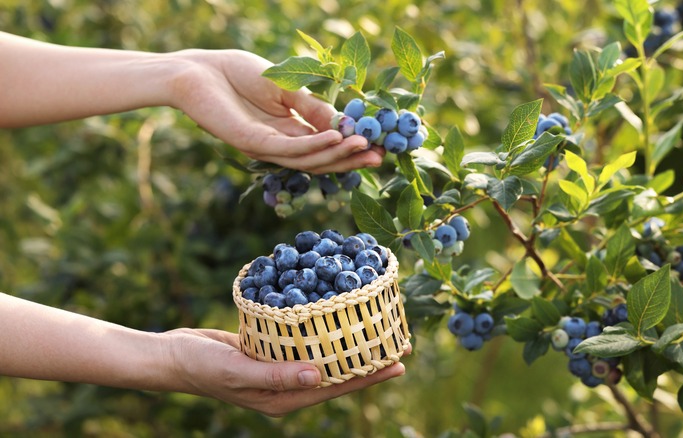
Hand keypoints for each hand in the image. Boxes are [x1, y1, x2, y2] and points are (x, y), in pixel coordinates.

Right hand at [163, 327, 408, 416]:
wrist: (173, 355)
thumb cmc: (201, 367)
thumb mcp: (239, 371)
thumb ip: (277, 375)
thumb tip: (320, 374)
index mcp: (285, 398)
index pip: (337, 386)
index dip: (368, 375)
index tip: (398, 363)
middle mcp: (287, 384)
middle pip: (337, 371)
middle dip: (368, 359)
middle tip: (401, 343)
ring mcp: (280, 366)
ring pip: (324, 354)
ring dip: (349, 342)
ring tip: (377, 328)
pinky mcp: (271, 349)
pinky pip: (305, 340)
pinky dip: (324, 329)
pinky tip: (337, 315)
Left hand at [169, 49, 384, 173]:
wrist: (196, 70)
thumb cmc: (236, 73)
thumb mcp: (285, 88)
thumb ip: (313, 106)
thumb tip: (345, 123)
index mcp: (287, 131)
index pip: (324, 147)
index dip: (351, 148)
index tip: (379, 146)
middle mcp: (279, 145)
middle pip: (320, 160)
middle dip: (350, 159)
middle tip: (380, 158)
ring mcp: (265, 147)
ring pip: (308, 160)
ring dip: (338, 155)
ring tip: (366, 148)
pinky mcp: (252, 142)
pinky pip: (289, 148)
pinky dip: (314, 145)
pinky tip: (335, 139)